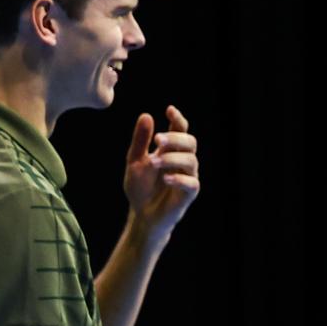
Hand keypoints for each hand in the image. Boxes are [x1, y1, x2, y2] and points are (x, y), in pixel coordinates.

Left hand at [123, 106, 200, 240]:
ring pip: (191, 160)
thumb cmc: (141, 188)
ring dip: (172, 158)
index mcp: (172, 150)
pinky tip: (166, 178)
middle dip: (175, 139)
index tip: (169, 110)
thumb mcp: (135, 161)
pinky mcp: (189, 194)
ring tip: (154, 162)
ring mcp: (188, 176)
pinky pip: (191, 182)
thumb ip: (140, 141)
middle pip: (190, 142)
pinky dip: (179, 178)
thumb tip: (146, 115)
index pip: (180, 130)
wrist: (142, 214)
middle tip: (158, 140)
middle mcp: (183, 161)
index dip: (178, 119)